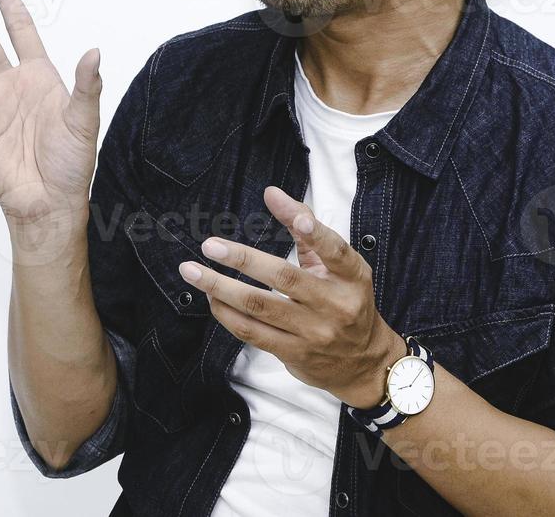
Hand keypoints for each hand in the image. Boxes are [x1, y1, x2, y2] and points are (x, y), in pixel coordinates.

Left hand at [179, 184, 402, 408]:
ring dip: (221, 287)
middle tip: (210, 246)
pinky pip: (252, 332)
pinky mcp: (294, 353)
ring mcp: (314, 332)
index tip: (297, 218)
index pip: (335, 250)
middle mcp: (335, 304)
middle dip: (242, 259)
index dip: (316, 233)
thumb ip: (307, 229)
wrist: (362, 362)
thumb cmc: (344, 301)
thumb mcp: (338, 266)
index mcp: (351, 277)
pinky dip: (226, 313)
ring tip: (193, 271)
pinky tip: (210, 297)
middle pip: (284, 278)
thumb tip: (271, 193)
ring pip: (260, 307)